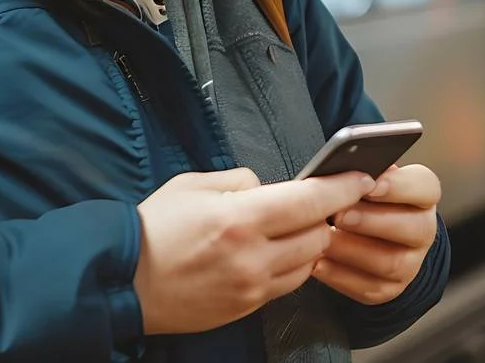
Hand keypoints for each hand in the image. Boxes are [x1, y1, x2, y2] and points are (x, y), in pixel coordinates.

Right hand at [133, 167, 372, 334]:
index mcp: (240, 219)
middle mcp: (252, 257)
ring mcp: (251, 288)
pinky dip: (291, 266)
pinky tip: (276, 252)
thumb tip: (270, 188)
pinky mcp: (246, 308)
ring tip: (294, 227)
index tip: (361, 177)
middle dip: (325, 216)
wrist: (123, 281)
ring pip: (308, 263)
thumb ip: (241, 182)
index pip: (311, 202)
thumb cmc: (153, 228)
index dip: (342, 188)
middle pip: (318, 235)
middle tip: (319, 201)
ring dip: (310, 243)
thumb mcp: (193, 185)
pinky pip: (287, 284)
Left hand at [315, 163, 440, 305]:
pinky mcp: (390, 289)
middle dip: (372, 220)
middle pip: (413, 228)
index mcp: (421, 195)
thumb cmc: (361, 198)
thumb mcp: (366, 179)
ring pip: (390, 262)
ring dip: (353, 250)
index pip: (426, 187)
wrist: (369, 237)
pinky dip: (340, 276)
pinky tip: (318, 263)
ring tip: (323, 240)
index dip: (400, 186)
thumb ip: (361, 173)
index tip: (370, 183)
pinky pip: (369, 287)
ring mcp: (410, 263)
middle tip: (339, 214)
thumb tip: (341, 171)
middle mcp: (422, 230)